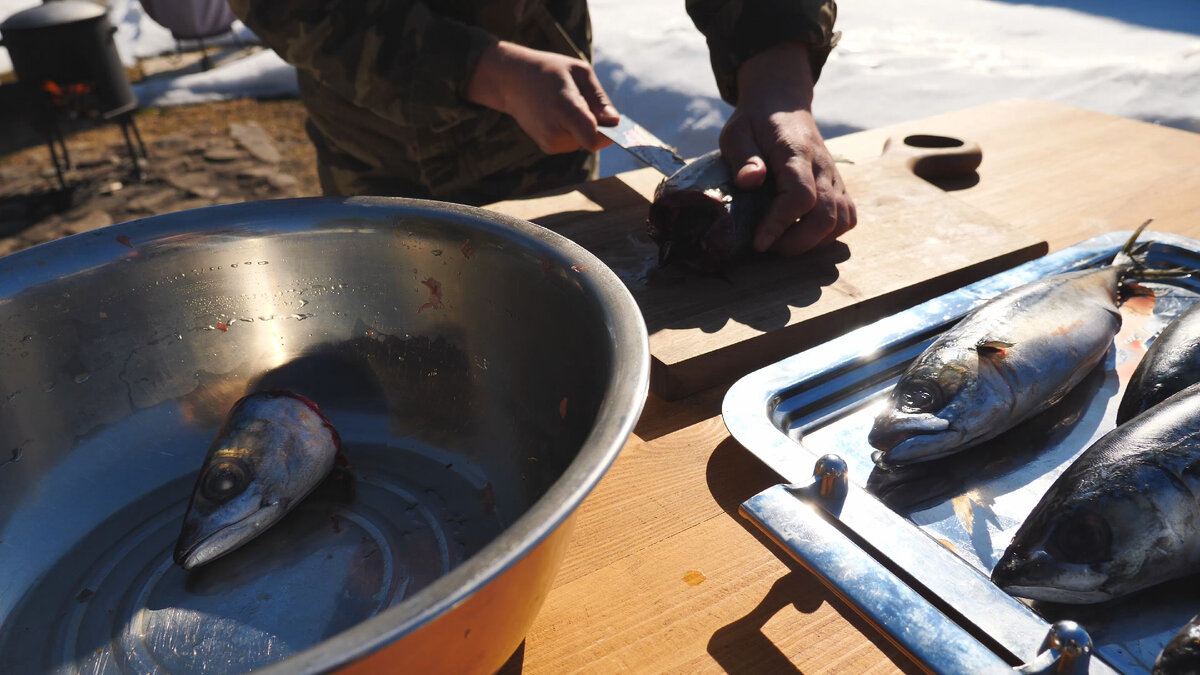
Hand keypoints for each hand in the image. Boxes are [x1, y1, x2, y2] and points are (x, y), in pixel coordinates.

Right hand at [466, 40, 618, 154]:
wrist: (511, 81)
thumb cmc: (548, 70)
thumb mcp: (579, 72)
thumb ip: (599, 99)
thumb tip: (615, 122)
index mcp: (564, 108)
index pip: (594, 139)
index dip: (608, 134)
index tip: (612, 123)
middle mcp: (554, 130)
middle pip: (593, 139)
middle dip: (596, 124)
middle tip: (582, 100)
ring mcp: (549, 141)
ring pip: (584, 142)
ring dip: (583, 127)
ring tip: (565, 104)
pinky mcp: (547, 147)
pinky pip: (573, 143)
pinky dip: (573, 131)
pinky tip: (558, 113)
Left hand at [720, 42, 856, 254]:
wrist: (782, 104)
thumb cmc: (755, 122)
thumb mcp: (737, 133)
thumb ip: (743, 157)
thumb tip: (750, 181)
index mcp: (796, 153)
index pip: (800, 195)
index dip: (781, 223)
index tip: (759, 242)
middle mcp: (822, 167)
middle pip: (827, 215)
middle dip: (798, 242)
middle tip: (770, 246)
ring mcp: (834, 177)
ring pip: (842, 220)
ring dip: (815, 242)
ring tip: (785, 242)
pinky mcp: (837, 186)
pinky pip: (847, 216)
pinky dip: (830, 234)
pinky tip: (804, 234)